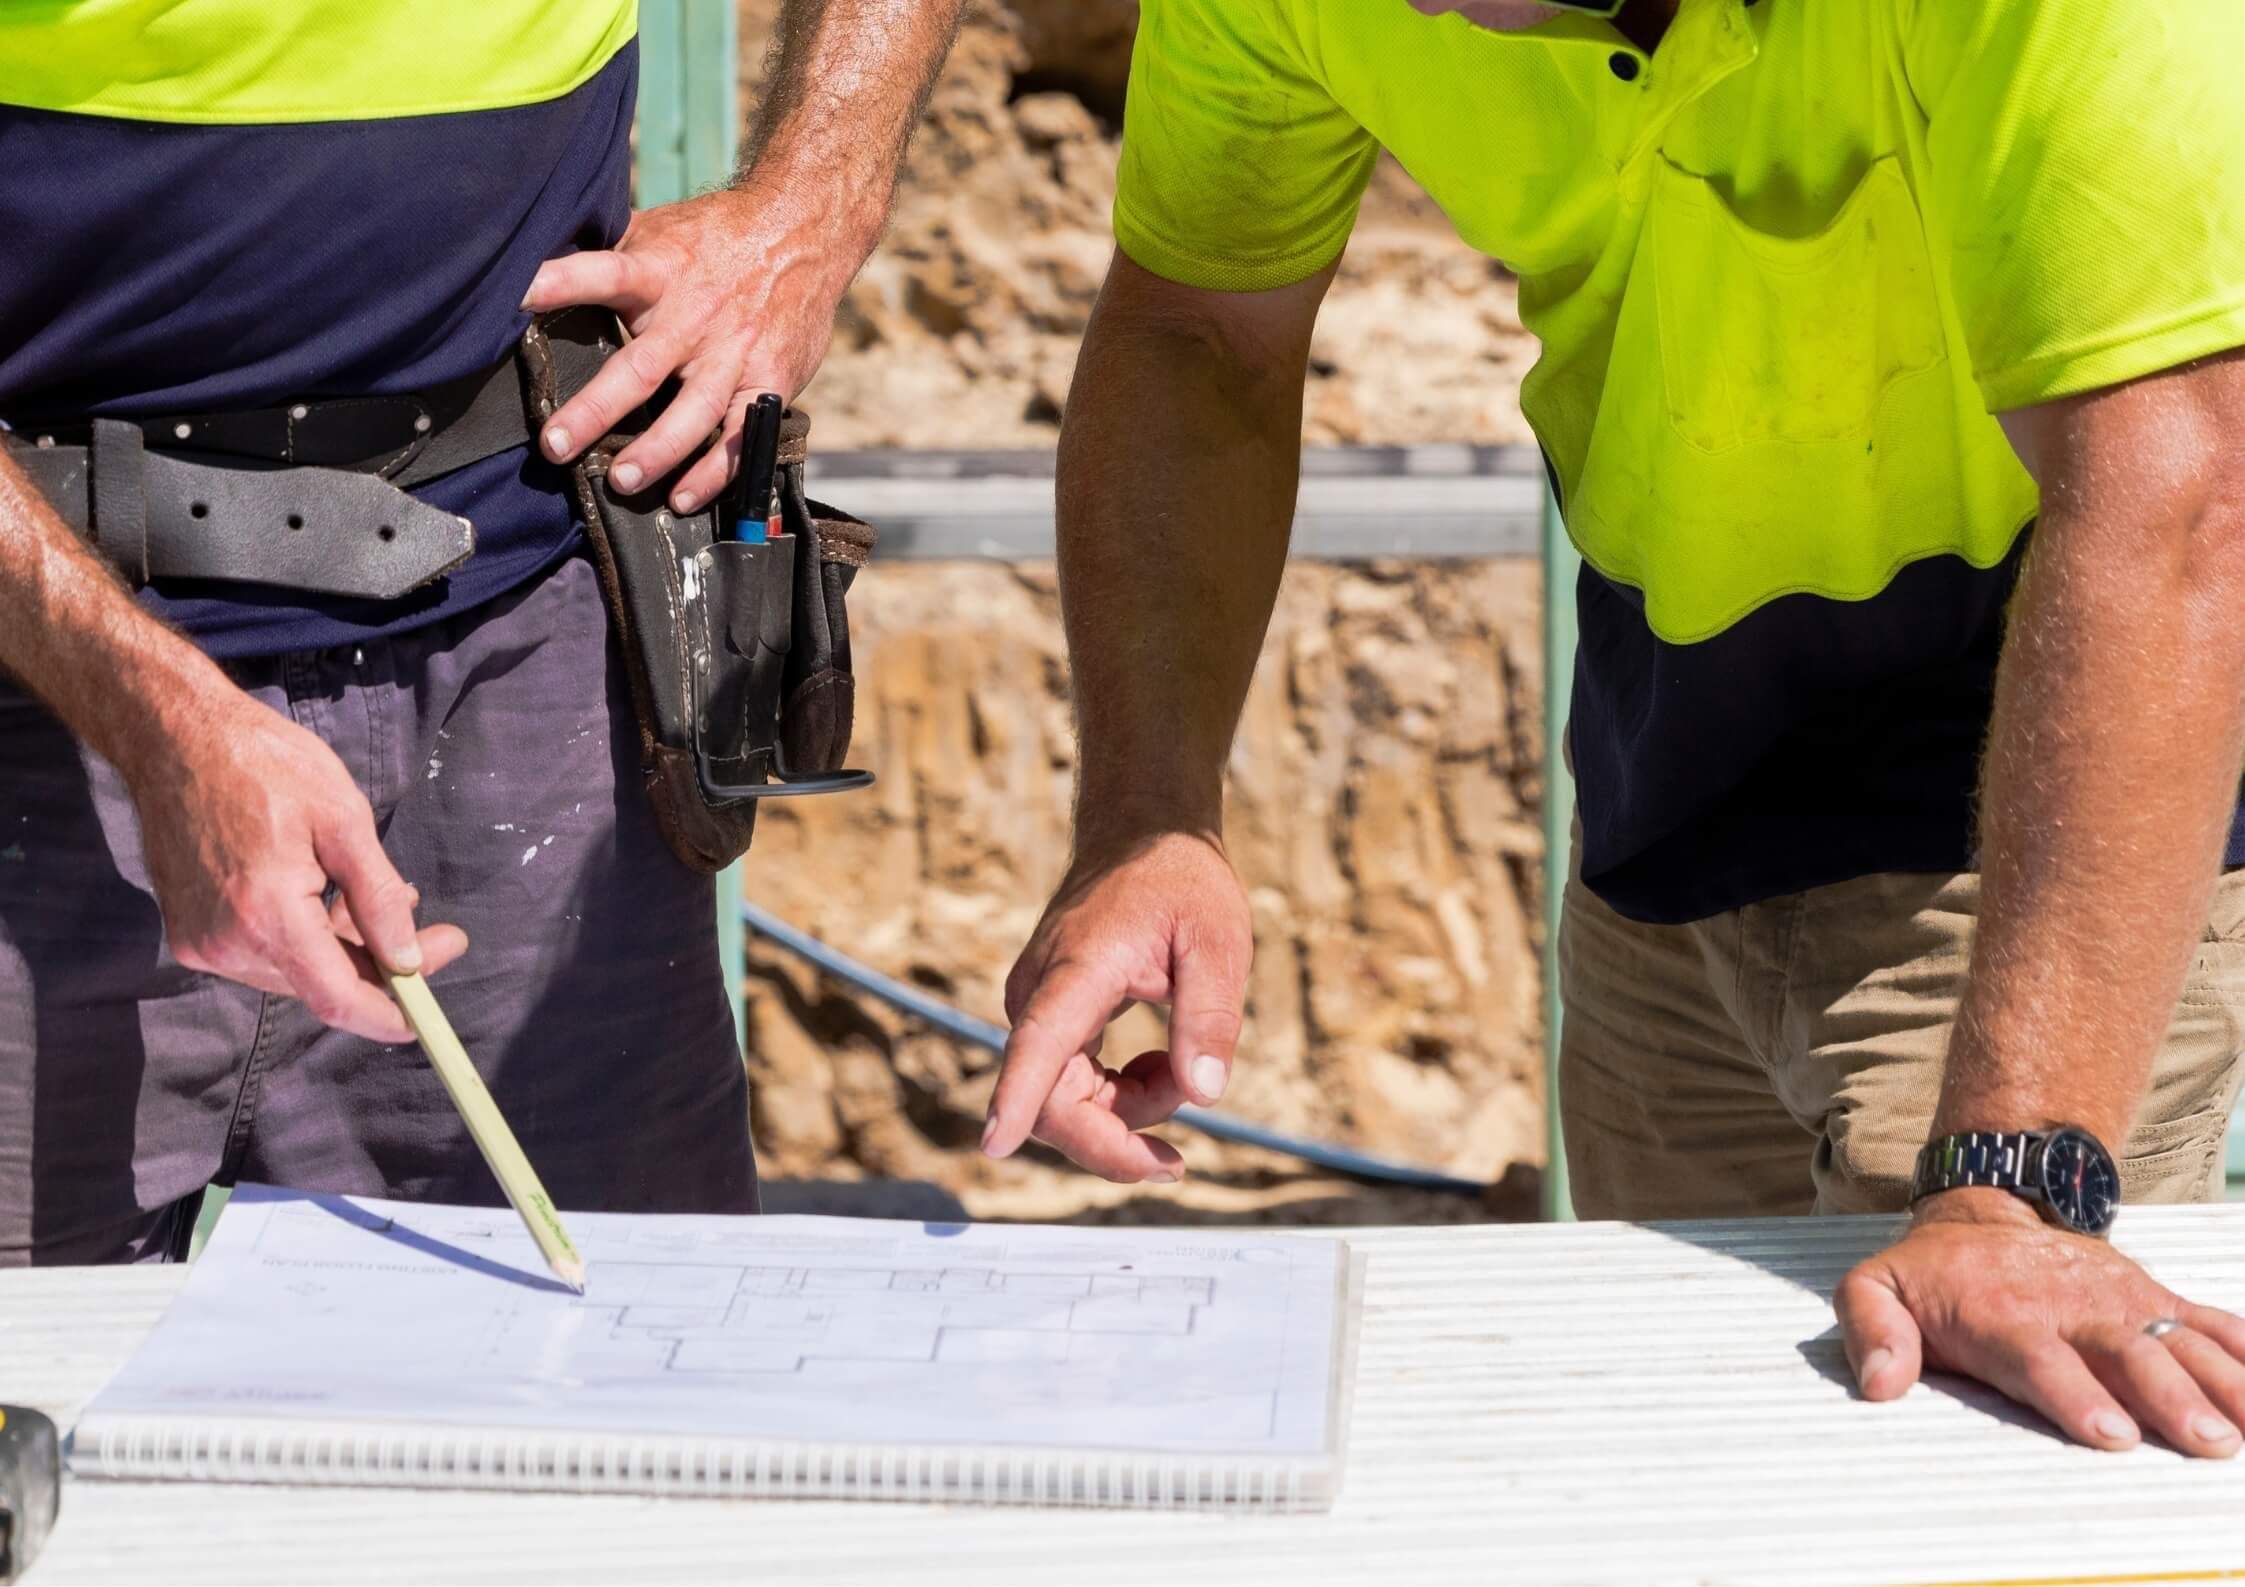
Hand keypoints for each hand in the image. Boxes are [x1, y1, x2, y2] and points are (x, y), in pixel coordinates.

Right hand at [129, 689, 467, 1043]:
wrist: (176, 739)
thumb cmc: (266, 765)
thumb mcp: (344, 820)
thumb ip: (377, 898)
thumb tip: (408, 959)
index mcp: (266, 915)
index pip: (337, 998)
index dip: (387, 1015)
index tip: (428, 1014)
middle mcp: (226, 943)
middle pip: (321, 986)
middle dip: (384, 966)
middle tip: (438, 935)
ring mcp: (202, 941)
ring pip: (296, 971)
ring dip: (348, 948)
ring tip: (392, 899)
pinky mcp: (192, 932)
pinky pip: (266, 953)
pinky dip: (309, 937)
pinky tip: (336, 898)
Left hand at [522, 185, 855, 514]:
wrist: (804, 230)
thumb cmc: (717, 235)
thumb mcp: (662, 229)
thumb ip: (610, 250)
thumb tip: (539, 249)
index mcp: (661, 270)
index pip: (605, 272)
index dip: (561, 282)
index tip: (515, 296)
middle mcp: (696, 315)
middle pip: (642, 366)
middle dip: (597, 408)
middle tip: (556, 444)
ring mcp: (735, 352)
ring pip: (694, 410)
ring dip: (657, 451)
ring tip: (620, 481)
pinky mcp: (769, 380)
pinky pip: (742, 435)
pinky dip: (715, 471)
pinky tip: (684, 498)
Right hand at [984, 831, 1251, 1181]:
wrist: (1144, 837)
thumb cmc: (1181, 883)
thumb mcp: (1220, 941)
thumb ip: (1212, 1017)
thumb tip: (1204, 1094)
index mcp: (1079, 968)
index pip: (1038, 1041)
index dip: (1016, 1097)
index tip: (994, 1144)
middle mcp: (1040, 992)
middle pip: (1050, 1099)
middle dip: (1111, 1141)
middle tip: (1174, 1165)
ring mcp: (1037, 1006)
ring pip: (1061, 1099)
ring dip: (1126, 1112)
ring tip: (1183, 1070)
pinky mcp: (1047, 1017)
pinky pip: (1069, 1082)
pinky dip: (1118, 1094)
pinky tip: (1159, 1063)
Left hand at [1837, 1188, 2244, 1455]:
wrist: (1988, 1208)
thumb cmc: (1932, 1273)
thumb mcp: (1877, 1286)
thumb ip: (1872, 1331)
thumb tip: (1879, 1385)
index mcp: (2006, 1319)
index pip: (2043, 1363)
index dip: (2077, 1398)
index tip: (2112, 1435)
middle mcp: (2075, 1312)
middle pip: (2128, 1358)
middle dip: (2170, 1399)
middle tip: (2207, 1441)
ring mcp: (2124, 1303)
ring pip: (2182, 1343)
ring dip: (2223, 1384)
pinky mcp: (2157, 1299)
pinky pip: (2214, 1323)